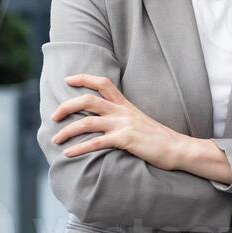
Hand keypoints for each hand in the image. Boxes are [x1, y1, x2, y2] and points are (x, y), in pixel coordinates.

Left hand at [51, 74, 187, 170]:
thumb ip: (125, 119)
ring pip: (87, 121)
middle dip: (66, 106)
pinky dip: (79, 148)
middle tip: (53, 117)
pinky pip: (96, 142)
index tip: (68, 79)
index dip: (84, 78)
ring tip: (55, 140)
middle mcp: (122, 112)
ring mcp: (123, 125)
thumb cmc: (160, 139)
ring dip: (67, 131)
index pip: (103, 83)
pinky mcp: (125, 139)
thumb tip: (109, 124)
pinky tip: (68, 154)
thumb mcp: (141, 122)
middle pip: (88, 100)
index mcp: (126, 106)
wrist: (178, 148)